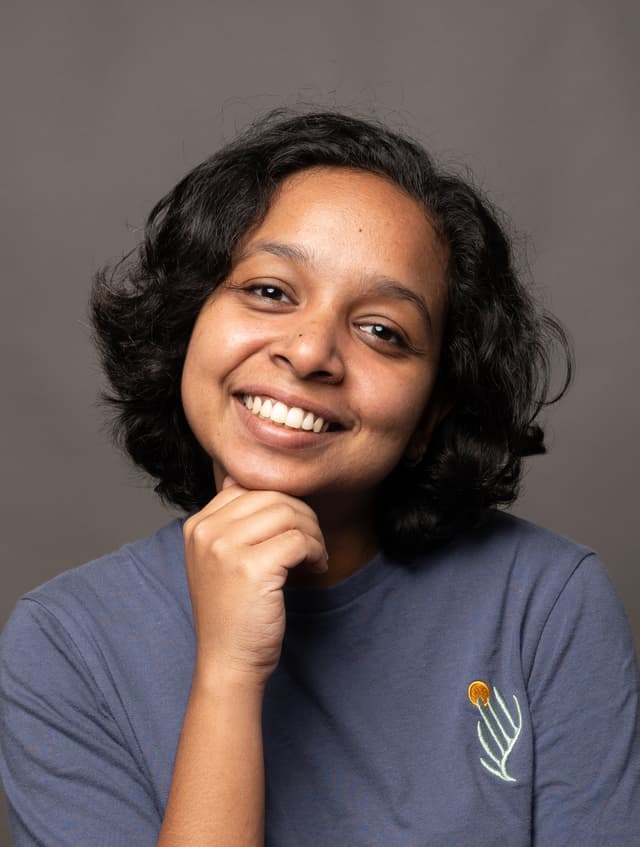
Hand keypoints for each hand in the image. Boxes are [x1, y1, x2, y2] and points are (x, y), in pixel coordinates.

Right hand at [183, 477, 327, 688]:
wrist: (228, 662)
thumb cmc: (232, 612)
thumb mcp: (218, 559)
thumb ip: (229, 520)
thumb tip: (240, 478)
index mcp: (197, 525)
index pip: (250, 488)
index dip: (282, 504)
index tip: (293, 530)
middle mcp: (206, 532)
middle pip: (273, 497)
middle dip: (303, 517)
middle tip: (313, 543)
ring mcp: (225, 548)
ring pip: (289, 514)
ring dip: (313, 533)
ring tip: (315, 556)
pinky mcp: (251, 568)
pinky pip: (299, 540)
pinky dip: (316, 551)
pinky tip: (316, 567)